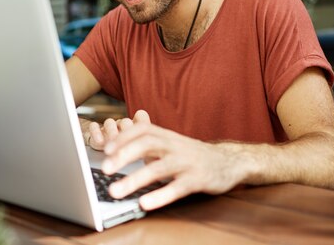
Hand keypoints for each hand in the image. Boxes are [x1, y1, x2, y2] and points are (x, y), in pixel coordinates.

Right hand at [86, 110, 150, 150]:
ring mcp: (109, 128)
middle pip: (125, 122)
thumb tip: (157, 160)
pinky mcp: (96, 131)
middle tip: (126, 145)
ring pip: (110, 122)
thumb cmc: (130, 155)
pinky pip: (94, 126)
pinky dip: (96, 132)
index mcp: (136, 127)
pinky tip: (100, 142)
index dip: (142, 121)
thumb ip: (150, 155)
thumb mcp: (144, 155)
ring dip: (111, 133)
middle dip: (125, 132)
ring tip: (113, 146)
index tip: (142, 134)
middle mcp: (122, 125)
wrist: (106, 152)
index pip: (141, 116)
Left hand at [102, 124, 247, 210]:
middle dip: (124, 155)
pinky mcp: (198, 180)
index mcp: (166, 136)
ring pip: (159, 168)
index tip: (105, 148)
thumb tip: (113, 148)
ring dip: (135, 179)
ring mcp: (187, 162)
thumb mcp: (169, 144)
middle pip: (147, 144)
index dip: (123, 137)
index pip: (142, 130)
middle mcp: (175, 145)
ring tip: (116, 191)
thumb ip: (145, 144)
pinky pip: (177, 188)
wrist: (228, 161)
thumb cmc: (190, 154)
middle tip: (105, 168)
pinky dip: (160, 195)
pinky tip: (145, 203)